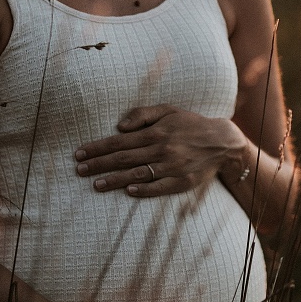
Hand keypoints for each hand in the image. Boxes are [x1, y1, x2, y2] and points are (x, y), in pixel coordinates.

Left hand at [74, 105, 246, 196]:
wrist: (222, 142)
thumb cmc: (190, 124)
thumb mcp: (168, 110)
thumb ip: (142, 114)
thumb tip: (119, 126)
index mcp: (155, 132)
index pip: (118, 142)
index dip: (97, 148)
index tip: (79, 154)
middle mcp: (161, 149)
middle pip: (123, 159)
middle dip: (98, 164)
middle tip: (79, 170)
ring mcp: (171, 167)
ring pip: (137, 174)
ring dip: (114, 180)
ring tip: (96, 185)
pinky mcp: (181, 181)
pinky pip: (159, 187)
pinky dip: (143, 189)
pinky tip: (128, 191)